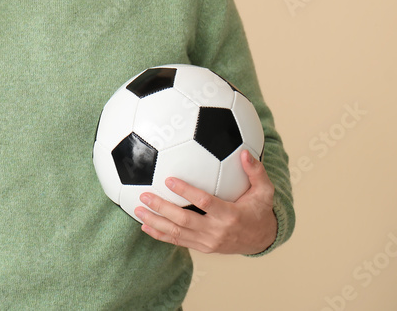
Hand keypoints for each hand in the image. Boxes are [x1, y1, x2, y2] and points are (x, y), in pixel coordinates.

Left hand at [134, 149, 276, 254]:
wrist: (261, 239)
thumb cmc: (260, 210)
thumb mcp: (264, 191)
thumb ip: (256, 172)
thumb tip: (245, 153)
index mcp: (230, 215)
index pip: (204, 203)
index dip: (185, 192)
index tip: (168, 179)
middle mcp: (217, 230)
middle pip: (184, 220)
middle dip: (162, 207)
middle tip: (144, 195)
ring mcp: (208, 242)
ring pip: (177, 233)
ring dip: (155, 222)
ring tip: (137, 209)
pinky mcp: (202, 247)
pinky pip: (178, 242)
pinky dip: (160, 235)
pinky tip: (144, 226)